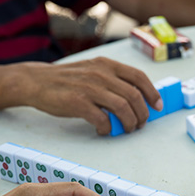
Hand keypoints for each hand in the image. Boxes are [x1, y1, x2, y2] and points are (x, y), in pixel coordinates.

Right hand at [20, 57, 162, 134]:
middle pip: (134, 95)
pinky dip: (108, 128)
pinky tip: (104, 130)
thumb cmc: (67, 79)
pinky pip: (102, 118)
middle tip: (141, 123)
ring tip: (127, 129)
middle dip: (143, 113)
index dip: (152, 93)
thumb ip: (113, 79)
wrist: (36, 81)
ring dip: (129, 122)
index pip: (139, 77)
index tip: (157, 106)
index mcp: (107, 65)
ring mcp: (89, 87)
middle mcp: (101, 73)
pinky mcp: (77, 102)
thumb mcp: (93, 70)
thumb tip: (137, 97)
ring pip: (123, 107)